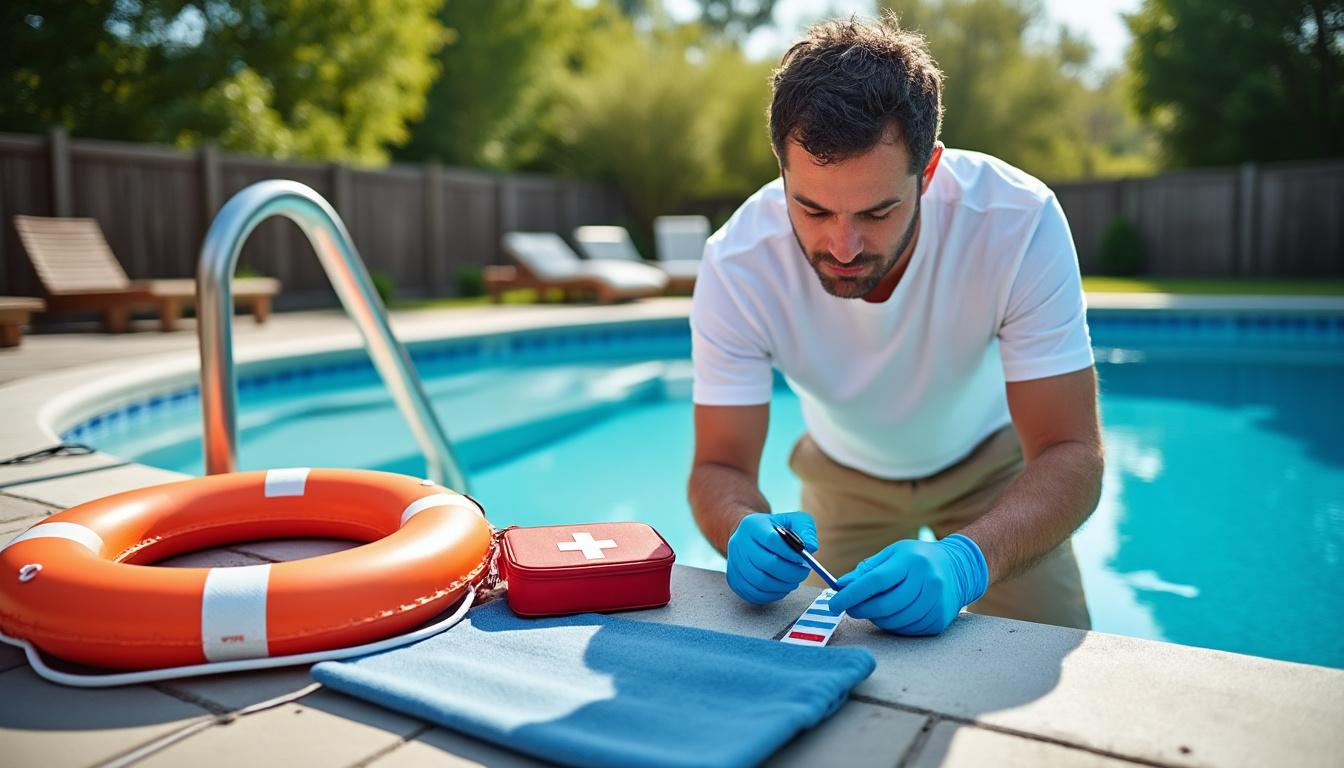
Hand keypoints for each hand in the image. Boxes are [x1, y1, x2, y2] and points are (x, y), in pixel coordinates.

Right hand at [726, 511, 817, 603]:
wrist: (750, 538)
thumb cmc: (775, 530)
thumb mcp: (792, 521)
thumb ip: (805, 530)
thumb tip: (810, 548)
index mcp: (752, 525)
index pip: (772, 540)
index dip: (790, 553)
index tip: (803, 559)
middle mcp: (738, 543)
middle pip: (766, 563)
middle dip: (790, 572)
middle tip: (803, 573)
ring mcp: (734, 563)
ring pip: (760, 581)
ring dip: (783, 585)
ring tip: (793, 580)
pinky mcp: (734, 580)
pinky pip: (755, 593)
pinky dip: (772, 594)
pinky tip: (782, 587)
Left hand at [827, 534, 988, 635]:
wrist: (956, 569)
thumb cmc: (916, 559)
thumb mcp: (892, 555)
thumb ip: (866, 570)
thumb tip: (840, 586)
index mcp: (911, 560)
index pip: (876, 581)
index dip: (852, 594)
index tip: (834, 603)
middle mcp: (926, 581)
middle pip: (884, 604)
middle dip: (860, 609)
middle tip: (849, 609)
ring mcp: (935, 602)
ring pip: (894, 621)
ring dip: (876, 619)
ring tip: (872, 609)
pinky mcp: (939, 619)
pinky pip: (907, 629)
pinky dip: (893, 625)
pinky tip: (891, 615)